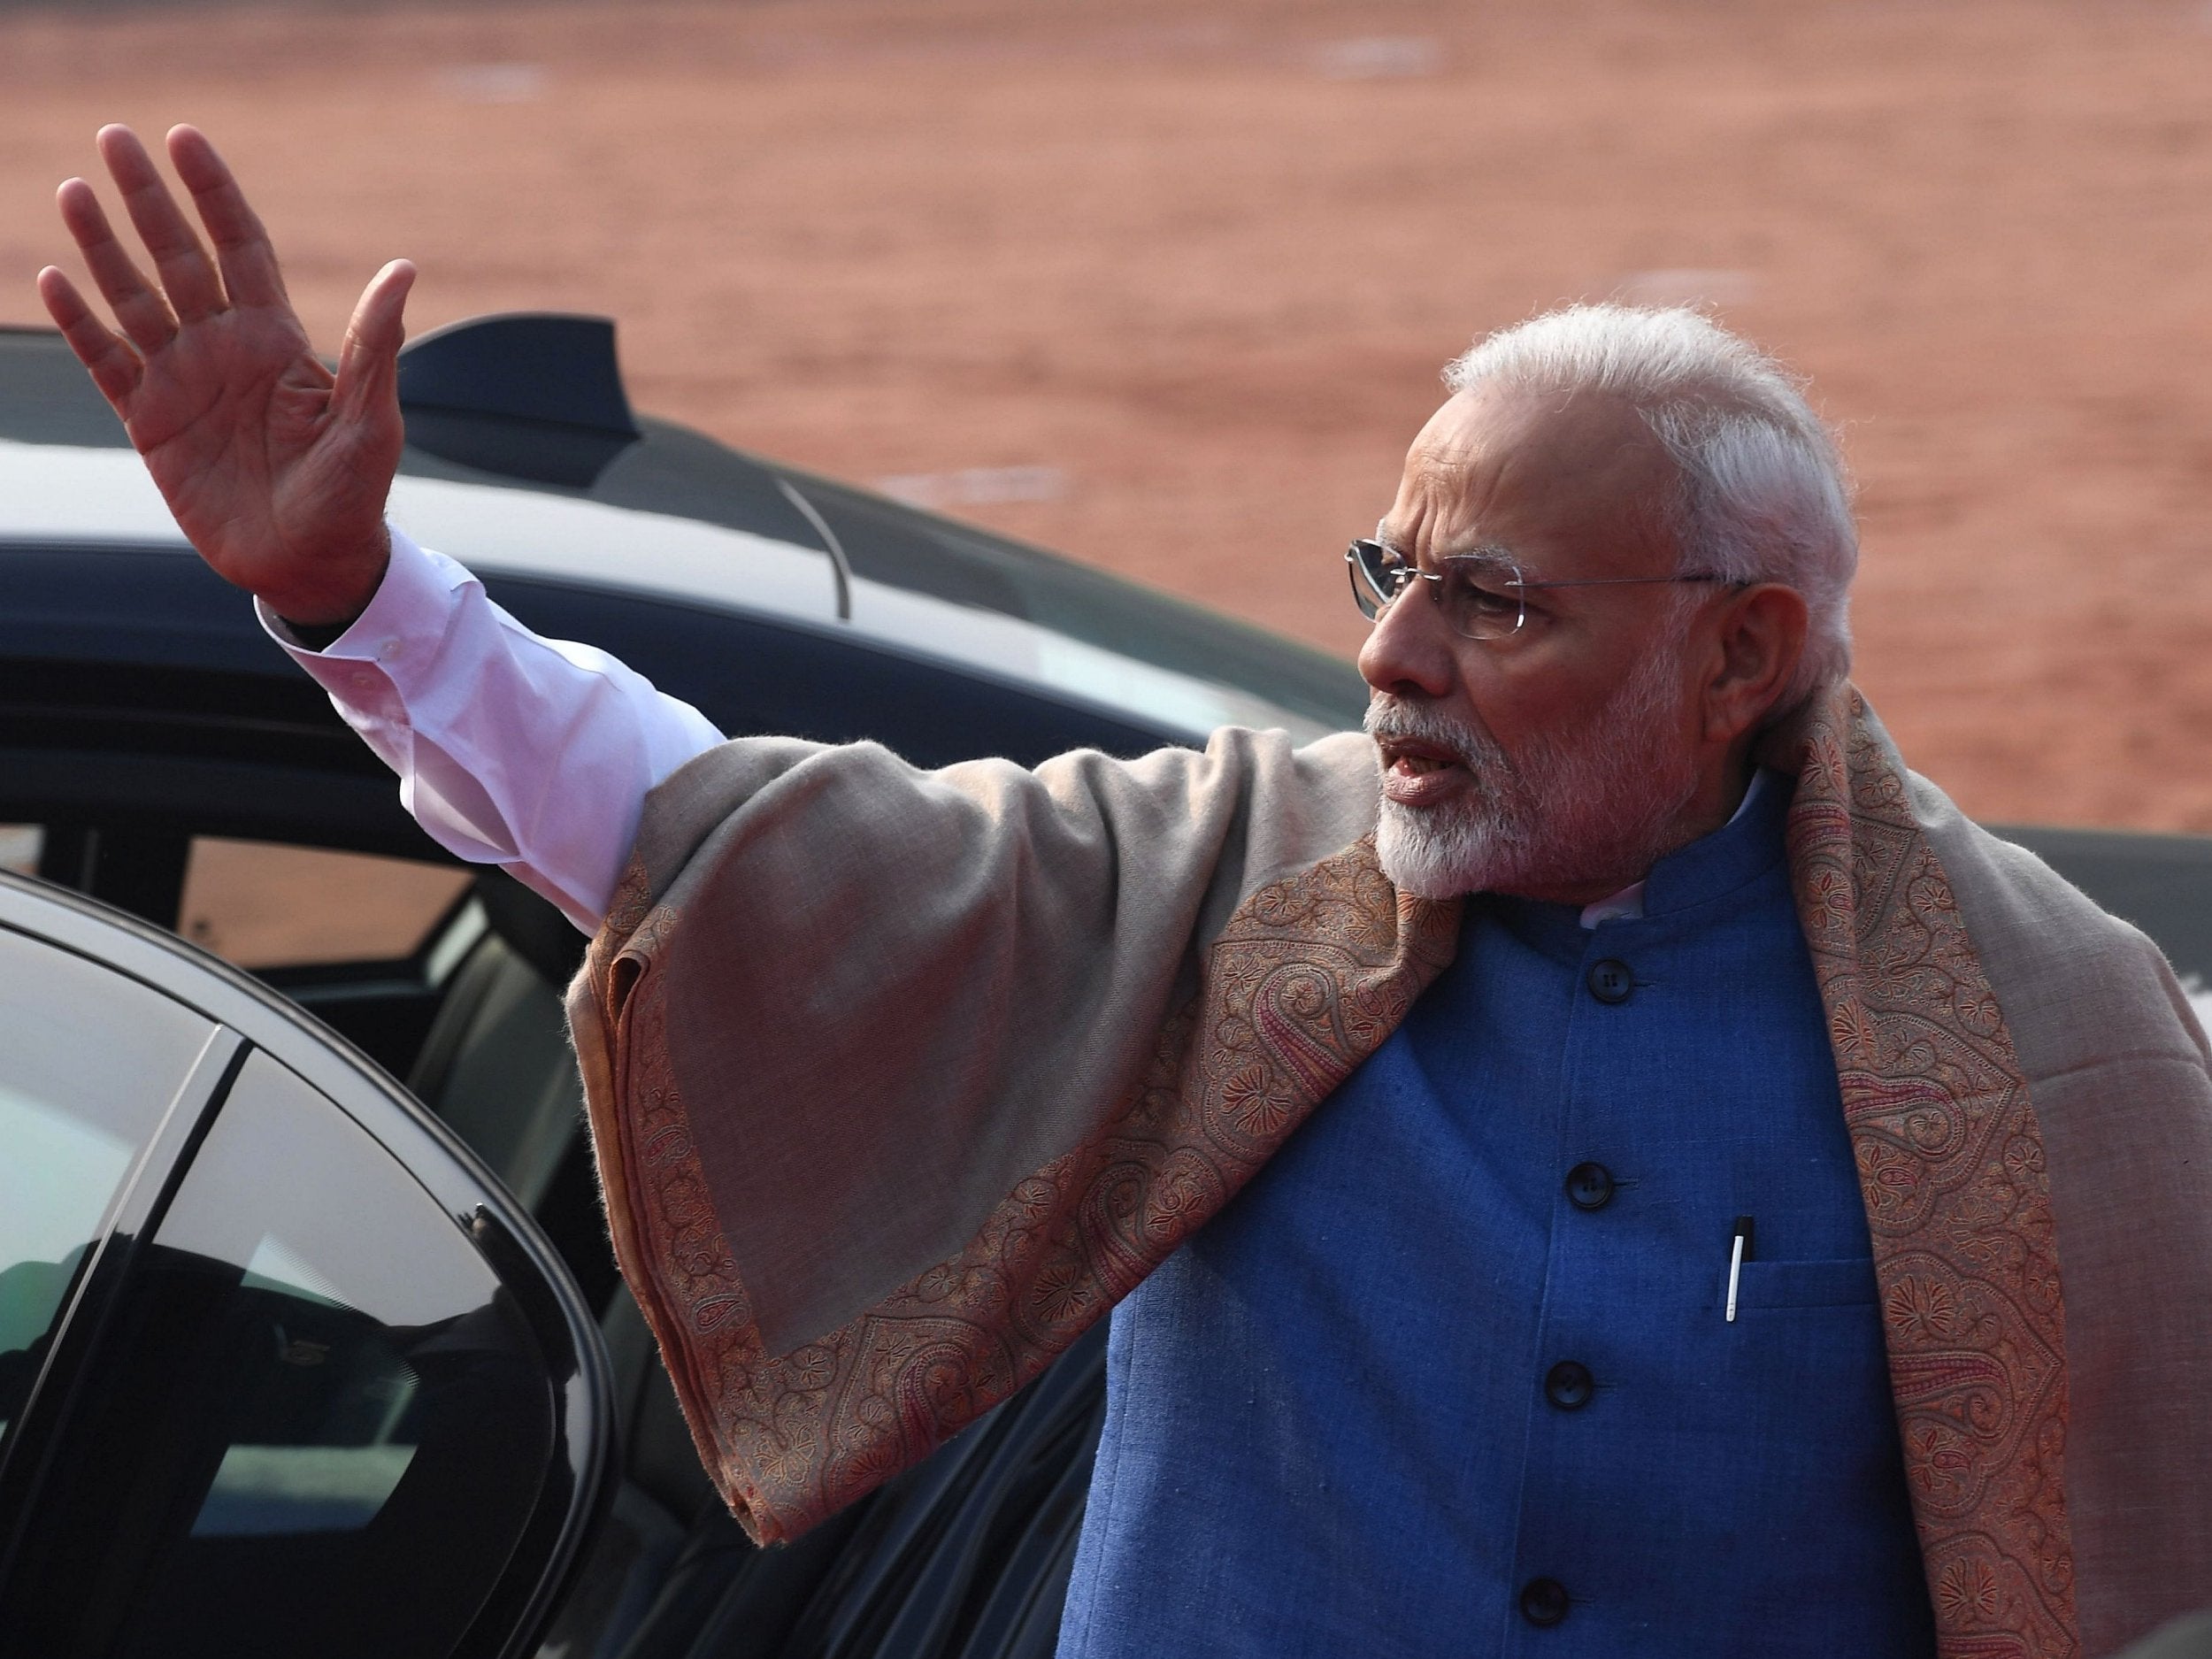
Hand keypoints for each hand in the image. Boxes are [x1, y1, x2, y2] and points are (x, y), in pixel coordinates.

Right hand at [38, 124, 414, 626]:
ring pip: (134, 298)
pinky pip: (107, 363)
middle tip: (116, 135)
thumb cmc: (352, 494)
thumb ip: (375, 346)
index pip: (240, 246)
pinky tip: (57, 279)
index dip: (214, 193)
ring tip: (76, 191)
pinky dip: (82, 323)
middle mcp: (224, 348)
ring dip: (104, 247)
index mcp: (277, 339)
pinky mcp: (151, 424)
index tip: (185, 138)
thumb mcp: (371, 421)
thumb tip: (403, 269)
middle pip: (178, 256)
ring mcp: (183, 381)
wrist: (311, 564)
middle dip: (148, 199)